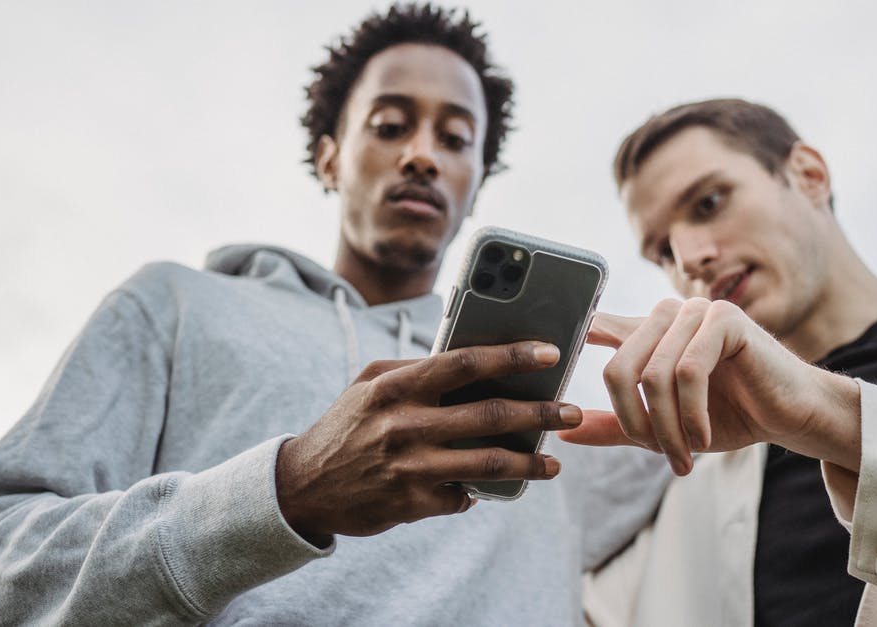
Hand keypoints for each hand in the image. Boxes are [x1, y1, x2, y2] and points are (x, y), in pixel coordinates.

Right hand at [276, 341, 580, 539]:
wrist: (303, 485)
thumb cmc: (348, 424)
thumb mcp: (371, 383)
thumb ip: (418, 369)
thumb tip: (476, 359)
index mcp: (396, 386)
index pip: (464, 363)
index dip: (512, 356)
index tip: (551, 353)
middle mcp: (405, 425)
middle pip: (490, 414)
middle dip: (540, 413)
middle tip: (572, 411)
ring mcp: (410, 467)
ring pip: (488, 463)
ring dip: (529, 463)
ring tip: (554, 464)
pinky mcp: (413, 504)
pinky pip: (464, 496)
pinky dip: (483, 490)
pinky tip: (497, 486)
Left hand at [559, 299, 860, 475]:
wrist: (792, 415)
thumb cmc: (731, 415)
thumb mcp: (665, 427)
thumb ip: (617, 425)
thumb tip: (564, 431)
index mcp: (649, 332)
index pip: (598, 329)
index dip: (572, 340)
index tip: (547, 362)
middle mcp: (668, 315)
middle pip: (619, 366)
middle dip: (633, 420)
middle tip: (656, 453)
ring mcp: (696, 312)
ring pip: (654, 374)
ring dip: (666, 427)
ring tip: (682, 455)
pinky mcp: (726, 320)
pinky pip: (688, 370)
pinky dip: (691, 414)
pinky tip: (703, 437)